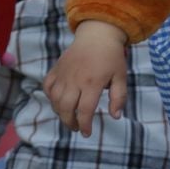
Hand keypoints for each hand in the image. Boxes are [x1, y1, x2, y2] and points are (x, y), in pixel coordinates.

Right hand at [43, 20, 128, 134]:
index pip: (85, 110)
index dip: (85, 125)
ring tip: (70, 118)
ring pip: (55, 100)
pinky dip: (51, 98)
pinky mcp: (56, 69)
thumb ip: (119, 97)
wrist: (97, 34)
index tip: (87, 133)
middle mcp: (75, 80)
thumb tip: (116, 117)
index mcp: (93, 83)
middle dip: (70, 123)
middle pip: (66, 108)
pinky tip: (59, 102)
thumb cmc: (112, 57)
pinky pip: (48, 87)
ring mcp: (63, 74)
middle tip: (77, 128)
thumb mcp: (121, 76)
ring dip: (61, 113)